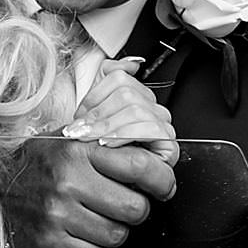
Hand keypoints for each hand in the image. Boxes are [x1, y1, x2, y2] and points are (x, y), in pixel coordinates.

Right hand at [0, 135, 176, 247]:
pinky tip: (81, 237)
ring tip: (94, 219)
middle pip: (135, 208)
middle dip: (135, 209)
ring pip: (117, 236)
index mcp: (75, 150)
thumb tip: (160, 152)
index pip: (141, 166)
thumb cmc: (32, 168)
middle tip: (122, 204)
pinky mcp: (50, 246)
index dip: (163, 179)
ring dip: (112, 231)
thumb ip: (106, 144)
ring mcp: (57, 217)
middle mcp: (67, 182)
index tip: (164, 186)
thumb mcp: (64, 141)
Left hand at [61, 59, 179, 164]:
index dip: (94, 96)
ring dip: (108, 126)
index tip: (78, 116)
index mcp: (135, 97)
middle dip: (98, 115)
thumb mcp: (94, 115)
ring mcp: (162, 126)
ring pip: (136, 110)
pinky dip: (126, 135)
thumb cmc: (98, 153)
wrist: (105, 182)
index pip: (119, 78)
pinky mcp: (168, 146)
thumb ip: (105, 81)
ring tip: (91, 139)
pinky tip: (109, 144)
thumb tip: (127, 65)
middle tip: (79, 131)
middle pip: (127, 94)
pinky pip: (151, 130)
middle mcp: (151, 109)